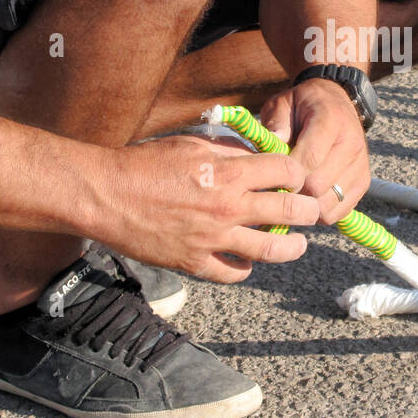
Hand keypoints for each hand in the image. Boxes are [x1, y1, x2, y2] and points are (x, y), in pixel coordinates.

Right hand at [96, 134, 319, 282]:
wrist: (106, 195)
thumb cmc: (145, 163)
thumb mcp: (191, 143)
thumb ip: (228, 150)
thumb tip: (255, 156)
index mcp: (228, 173)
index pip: (284, 171)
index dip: (296, 172)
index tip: (297, 177)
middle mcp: (227, 207)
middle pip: (288, 211)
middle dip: (307, 210)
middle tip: (311, 211)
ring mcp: (212, 239)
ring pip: (269, 249)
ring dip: (291, 247)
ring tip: (298, 245)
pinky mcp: (194, 262)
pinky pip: (232, 274)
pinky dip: (245, 269)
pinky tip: (248, 263)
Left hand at [260, 78, 370, 225]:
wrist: (335, 102)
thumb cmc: (303, 106)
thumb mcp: (283, 104)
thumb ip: (275, 123)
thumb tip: (269, 148)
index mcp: (331, 120)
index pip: (311, 157)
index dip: (288, 173)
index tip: (272, 173)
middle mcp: (352, 143)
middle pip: (318, 185)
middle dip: (294, 189)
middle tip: (279, 183)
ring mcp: (360, 165)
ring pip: (327, 203)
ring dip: (306, 203)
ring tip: (294, 191)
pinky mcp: (362, 183)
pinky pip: (338, 212)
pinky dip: (319, 211)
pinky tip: (308, 197)